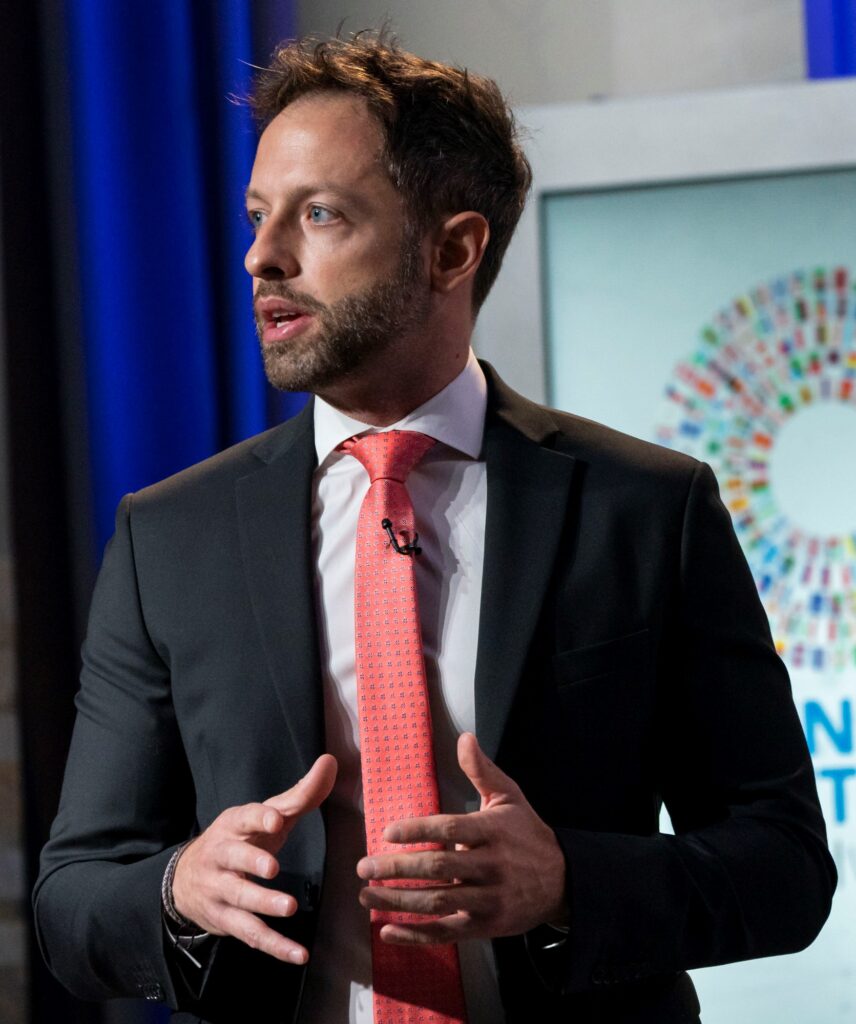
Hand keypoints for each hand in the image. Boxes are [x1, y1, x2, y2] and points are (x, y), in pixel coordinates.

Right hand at [172, 754, 336, 962]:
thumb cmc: (241, 840)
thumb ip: (301, 794)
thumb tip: (330, 762)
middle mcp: (222, 856)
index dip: (259, 817)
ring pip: (240, 900)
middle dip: (252, 861)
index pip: (244, 817)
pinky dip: (275, 947)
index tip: (276, 818)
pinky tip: (299, 955)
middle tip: (273, 867)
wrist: (187, 880)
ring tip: (290, 907)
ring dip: (263, 905)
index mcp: (234, 825)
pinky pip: (251, 935)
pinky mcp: (226, 921)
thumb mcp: (266, 815)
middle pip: (234, 858)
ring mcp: (221, 891)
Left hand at [356, 732, 566, 943]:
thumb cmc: (527, 834)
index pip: (450, 828)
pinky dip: (416, 935)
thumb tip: (464, 738)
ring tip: (366, 895)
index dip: (417, 830)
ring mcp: (488, 900)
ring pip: (437, 901)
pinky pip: (446, 933)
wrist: (562, 881)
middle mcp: (490, 866)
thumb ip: (482, 770)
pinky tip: (388, 931)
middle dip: (397, 868)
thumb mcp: (509, 796)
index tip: (386, 832)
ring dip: (398, 901)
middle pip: (438, 867)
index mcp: (492, 831)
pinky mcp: (485, 927)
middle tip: (364, 866)